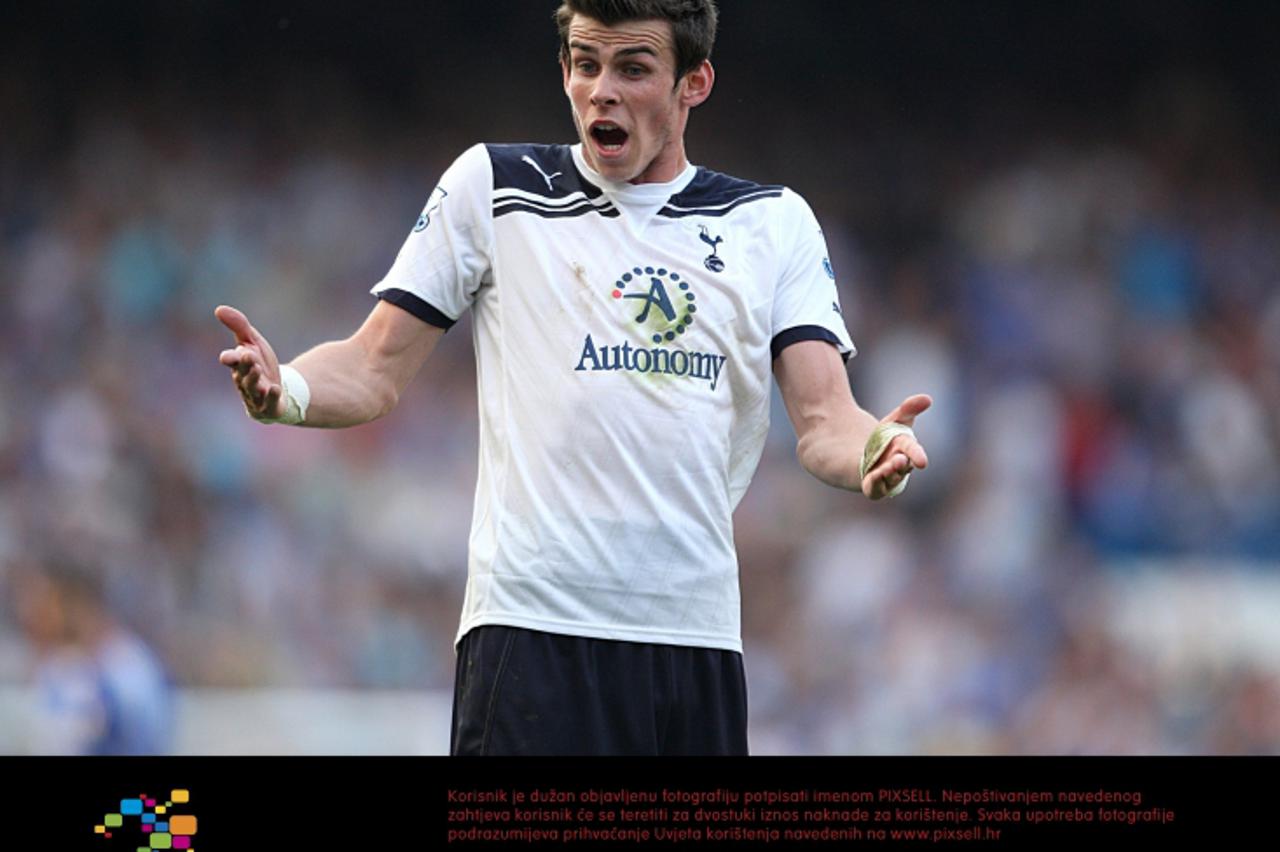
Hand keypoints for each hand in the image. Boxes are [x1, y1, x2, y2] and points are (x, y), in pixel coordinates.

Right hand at [216, 305, 284, 419]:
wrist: (279, 390)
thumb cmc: (260, 363)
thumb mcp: (252, 341)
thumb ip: (238, 325)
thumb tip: (219, 308)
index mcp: (239, 364)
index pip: (232, 360)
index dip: (231, 358)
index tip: (227, 356)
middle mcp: (244, 381)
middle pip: (243, 374)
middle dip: (246, 366)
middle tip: (249, 356)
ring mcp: (256, 395)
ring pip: (253, 389)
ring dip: (255, 380)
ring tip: (258, 370)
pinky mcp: (269, 406)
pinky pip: (270, 403)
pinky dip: (271, 396)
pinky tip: (275, 388)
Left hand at [861, 393, 930, 499]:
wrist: (865, 457)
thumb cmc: (885, 439)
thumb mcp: (894, 420)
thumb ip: (909, 409)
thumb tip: (927, 398)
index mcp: (907, 450)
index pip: (913, 451)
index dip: (917, 455)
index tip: (922, 462)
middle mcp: (900, 466)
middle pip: (903, 466)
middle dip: (901, 463)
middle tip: (900, 459)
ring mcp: (888, 478)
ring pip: (890, 478)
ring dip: (889, 472)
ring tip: (888, 465)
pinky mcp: (874, 488)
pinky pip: (876, 488)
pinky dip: (876, 482)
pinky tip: (873, 476)